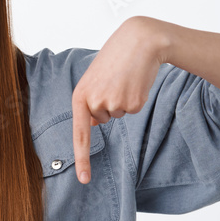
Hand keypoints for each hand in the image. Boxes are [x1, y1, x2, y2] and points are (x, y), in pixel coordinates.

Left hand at [71, 17, 163, 183]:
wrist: (139, 40)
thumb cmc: (115, 58)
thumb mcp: (94, 78)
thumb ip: (89, 102)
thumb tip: (93, 124)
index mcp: (79, 97)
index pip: (79, 134)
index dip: (82, 159)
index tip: (84, 180)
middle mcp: (94, 103)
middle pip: (103, 120)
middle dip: (110, 104)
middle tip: (114, 80)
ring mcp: (114, 104)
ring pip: (119, 114)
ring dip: (123, 99)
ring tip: (124, 78)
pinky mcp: (133, 103)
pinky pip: (133, 110)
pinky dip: (136, 98)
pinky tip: (135, 81)